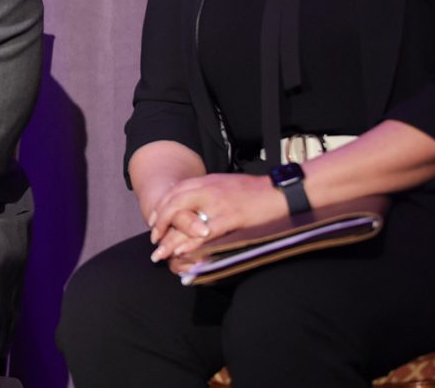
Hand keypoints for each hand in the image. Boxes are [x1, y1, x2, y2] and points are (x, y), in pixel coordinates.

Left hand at [146, 172, 286, 269]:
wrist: (281, 191)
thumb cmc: (256, 190)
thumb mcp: (227, 184)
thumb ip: (209, 191)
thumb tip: (195, 203)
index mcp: (207, 181)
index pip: (175, 191)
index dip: (161, 207)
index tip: (153, 222)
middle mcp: (208, 189)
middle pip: (173, 204)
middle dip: (160, 223)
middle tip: (154, 240)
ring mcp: (218, 203)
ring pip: (185, 219)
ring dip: (171, 238)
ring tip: (161, 253)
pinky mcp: (232, 218)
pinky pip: (206, 232)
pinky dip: (192, 243)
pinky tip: (182, 253)